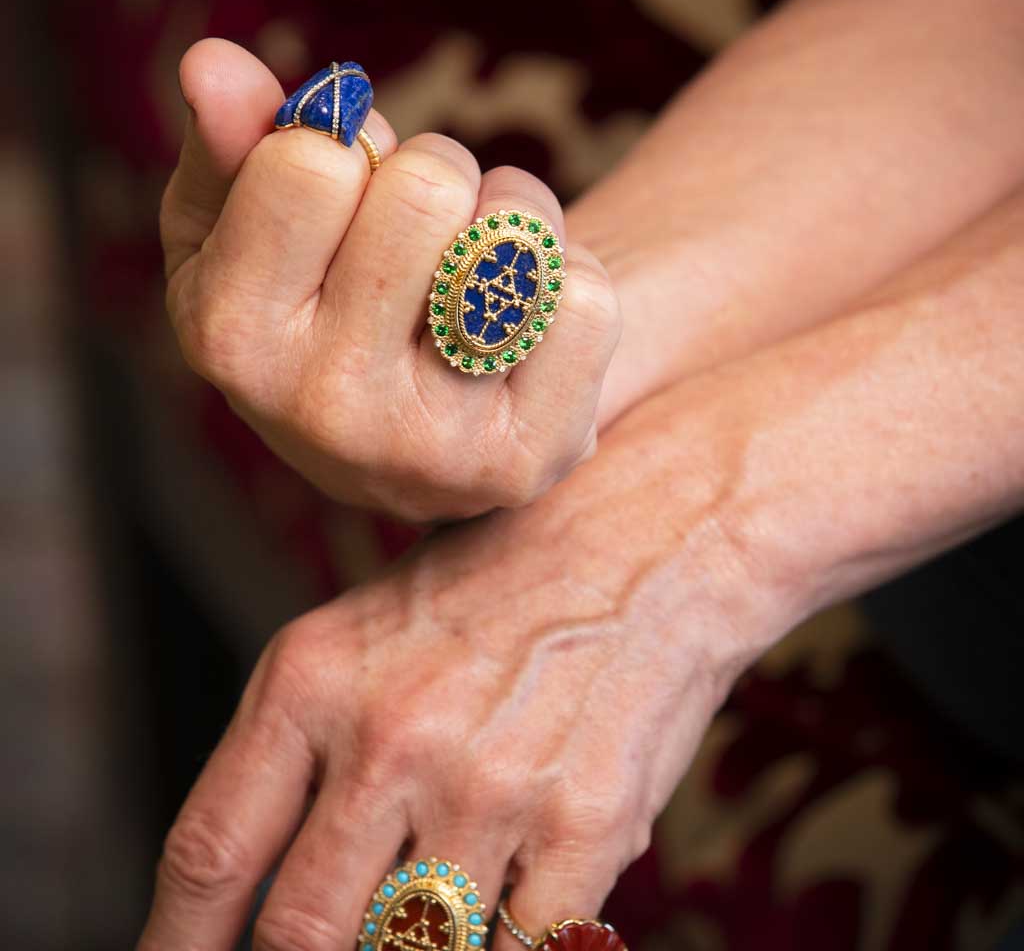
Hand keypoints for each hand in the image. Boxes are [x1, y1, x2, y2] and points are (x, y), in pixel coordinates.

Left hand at [135, 448, 753, 950]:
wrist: (639, 539)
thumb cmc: (494, 584)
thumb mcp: (363, 631)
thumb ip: (300, 750)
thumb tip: (259, 887)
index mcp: (313, 677)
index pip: (209, 854)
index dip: (177, 945)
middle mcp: (391, 736)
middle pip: (295, 932)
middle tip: (326, 939)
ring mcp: (491, 786)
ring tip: (428, 904)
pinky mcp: (585, 824)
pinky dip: (505, 946)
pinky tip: (503, 904)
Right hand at [161, 39, 620, 521]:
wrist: (419, 432)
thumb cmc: (328, 312)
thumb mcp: (246, 235)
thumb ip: (229, 149)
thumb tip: (217, 64)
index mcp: (234, 338)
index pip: (318, 160)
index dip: (353, 147)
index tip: (354, 189)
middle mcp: (326, 405)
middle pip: (429, 186)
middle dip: (439, 176)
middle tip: (429, 230)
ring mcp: (433, 444)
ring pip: (515, 236)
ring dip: (510, 220)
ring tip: (479, 271)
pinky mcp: (529, 456)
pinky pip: (584, 299)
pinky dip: (568, 280)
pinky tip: (529, 325)